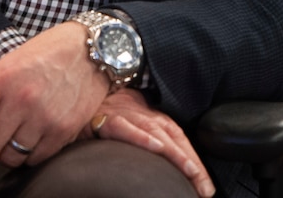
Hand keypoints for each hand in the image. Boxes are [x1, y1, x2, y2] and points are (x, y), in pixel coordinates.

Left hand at [0, 21, 108, 180]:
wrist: (94, 49)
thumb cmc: (47, 55)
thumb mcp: (9, 64)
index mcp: (1, 80)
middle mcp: (21, 100)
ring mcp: (44, 116)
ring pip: (10, 158)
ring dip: (5, 158)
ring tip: (9, 147)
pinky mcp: (65, 129)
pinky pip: (36, 158)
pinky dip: (29, 157)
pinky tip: (30, 144)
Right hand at [87, 89, 215, 196]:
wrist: (76, 95)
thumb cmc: (103, 116)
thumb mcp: (130, 127)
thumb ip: (147, 142)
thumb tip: (163, 166)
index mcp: (151, 119)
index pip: (179, 140)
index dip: (194, 160)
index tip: (206, 186)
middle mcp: (143, 115)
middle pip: (174, 138)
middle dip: (192, 163)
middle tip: (205, 187)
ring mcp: (125, 116)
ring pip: (156, 133)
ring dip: (175, 153)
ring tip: (191, 171)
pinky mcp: (105, 120)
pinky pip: (125, 129)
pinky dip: (142, 138)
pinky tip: (157, 149)